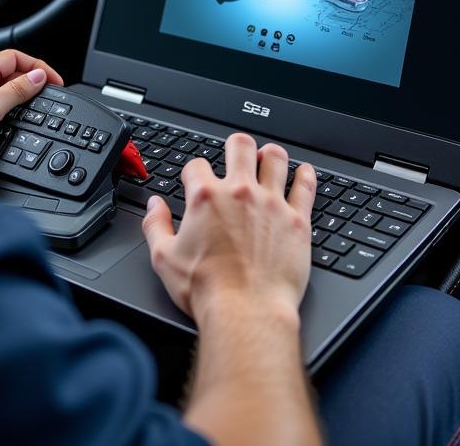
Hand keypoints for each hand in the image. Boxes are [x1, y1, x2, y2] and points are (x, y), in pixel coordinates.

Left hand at [0, 50, 62, 183]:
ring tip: (34, 116)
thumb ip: (17, 90)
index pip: (14, 58)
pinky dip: (9, 126)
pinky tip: (15, 134)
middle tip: (48, 99)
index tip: (54, 81)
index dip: (37, 66)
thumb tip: (38, 76)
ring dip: (20, 108)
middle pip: (11, 78)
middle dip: (30, 87)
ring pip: (4, 101)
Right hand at [142, 133, 316, 322]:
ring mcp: (271, 204)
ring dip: (270, 155)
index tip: (196, 181)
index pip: (196, 165)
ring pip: (276, 158)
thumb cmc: (208, 290)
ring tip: (268, 158)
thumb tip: (153, 206)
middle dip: (235, 146)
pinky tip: (304, 172)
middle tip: (236, 154)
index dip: (193, 171)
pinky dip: (305, 176)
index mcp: (206, 197)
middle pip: (240, 146)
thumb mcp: (163, 258)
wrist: (247, 313)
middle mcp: (239, 192)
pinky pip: (305, 187)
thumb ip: (155, 225)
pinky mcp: (297, 221)